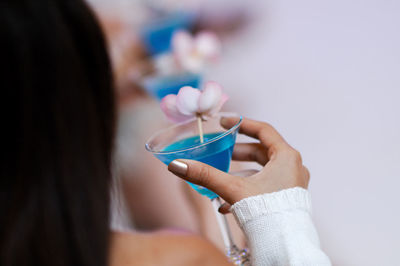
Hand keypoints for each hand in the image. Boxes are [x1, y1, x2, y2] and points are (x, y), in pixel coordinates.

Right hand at [168, 118, 309, 212]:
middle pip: (262, 151)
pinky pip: (265, 186)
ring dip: (240, 174)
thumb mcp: (233, 188)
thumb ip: (205, 175)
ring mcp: (292, 183)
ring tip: (221, 179)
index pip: (263, 130)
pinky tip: (226, 203)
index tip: (225, 123)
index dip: (242, 124)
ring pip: (262, 170)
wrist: (283, 244)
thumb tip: (178, 165)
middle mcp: (293, 167)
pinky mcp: (287, 198)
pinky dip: (247, 189)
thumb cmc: (267, 213)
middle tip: (223, 151)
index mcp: (286, 157)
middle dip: (239, 153)